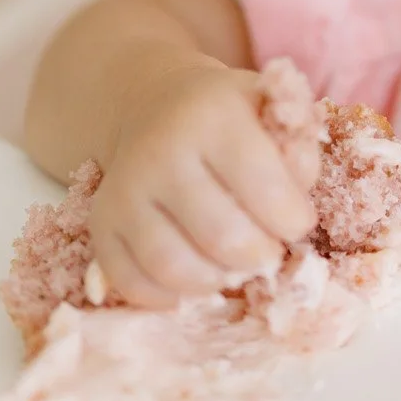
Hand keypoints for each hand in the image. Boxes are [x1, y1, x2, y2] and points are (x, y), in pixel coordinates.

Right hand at [89, 61, 318, 307]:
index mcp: (214, 115)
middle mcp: (162, 150)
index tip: (299, 223)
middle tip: (269, 252)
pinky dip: (168, 296)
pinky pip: (131, 282)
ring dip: (217, 281)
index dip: (292, 219)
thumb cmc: (228, 114)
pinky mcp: (101, 222)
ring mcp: (124, 189)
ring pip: (173, 266)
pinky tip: (194, 279)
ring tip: (235, 268)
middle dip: (259, 256)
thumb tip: (300, 199)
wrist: (155, 104)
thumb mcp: (270, 109)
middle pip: (221, 235)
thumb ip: (297, 147)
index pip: (263, 185)